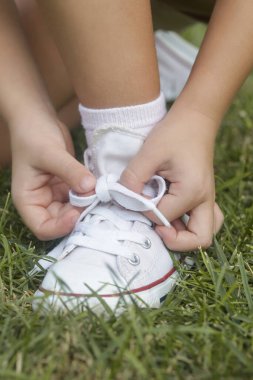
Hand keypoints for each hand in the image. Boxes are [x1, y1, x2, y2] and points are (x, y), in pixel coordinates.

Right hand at [11, 116, 95, 239]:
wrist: (38, 118)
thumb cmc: (33, 135)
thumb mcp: (50, 153)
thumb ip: (70, 171)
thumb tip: (90, 188)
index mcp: (28, 200)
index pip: (42, 228)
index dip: (60, 227)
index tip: (77, 214)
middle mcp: (42, 201)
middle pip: (61, 222)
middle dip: (78, 215)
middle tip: (94, 202)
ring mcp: (56, 194)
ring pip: (74, 211)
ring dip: (87, 206)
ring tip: (99, 194)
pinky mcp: (68, 186)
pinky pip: (81, 197)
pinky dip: (90, 195)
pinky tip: (100, 188)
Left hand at [121, 106, 223, 251]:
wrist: (194, 119)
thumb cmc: (174, 133)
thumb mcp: (149, 152)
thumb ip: (133, 178)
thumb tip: (122, 199)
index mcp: (192, 191)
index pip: (162, 217)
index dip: (143, 211)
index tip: (131, 196)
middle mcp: (205, 200)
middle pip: (198, 239)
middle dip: (175, 241)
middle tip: (156, 230)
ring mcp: (207, 200)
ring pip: (204, 233)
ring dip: (184, 236)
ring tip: (164, 227)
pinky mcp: (202, 197)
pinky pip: (202, 221)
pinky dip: (189, 226)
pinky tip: (172, 218)